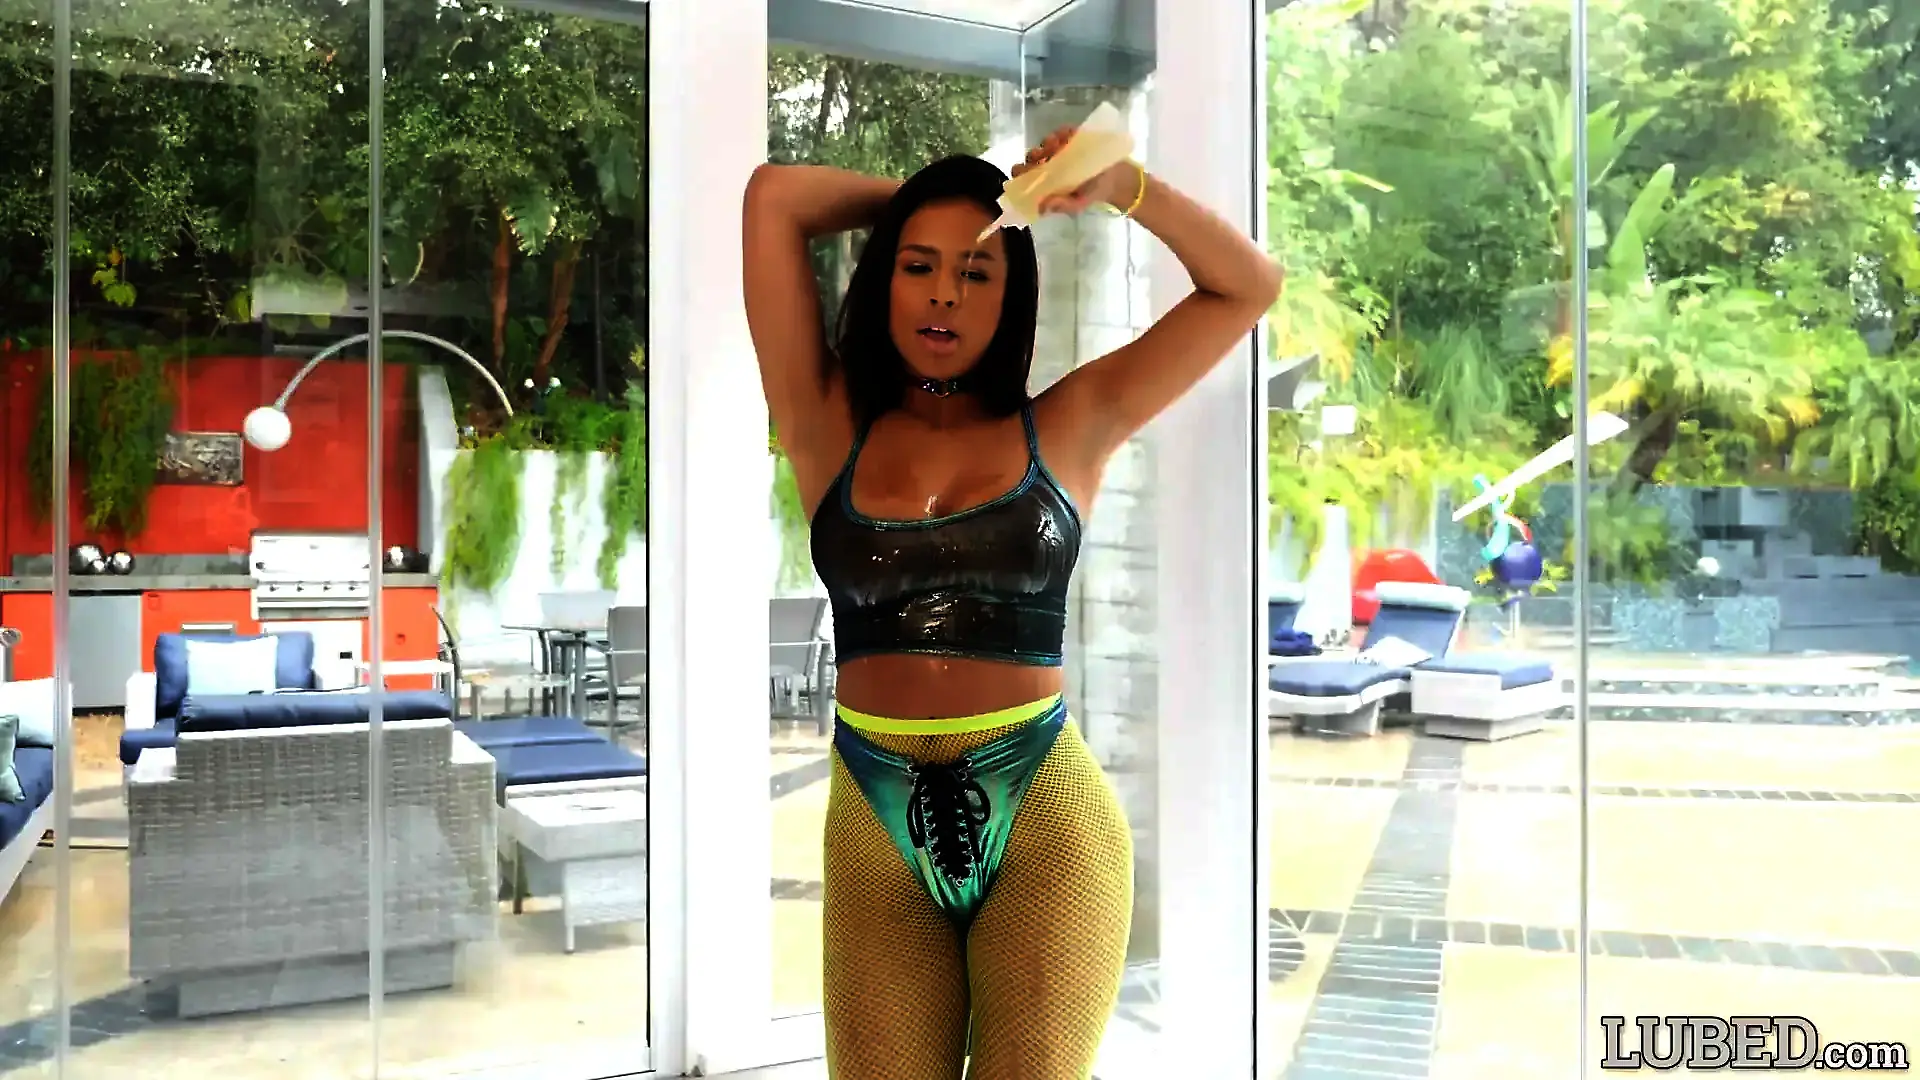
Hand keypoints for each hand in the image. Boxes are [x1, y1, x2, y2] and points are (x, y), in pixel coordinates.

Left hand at [1010, 125, 1138, 215]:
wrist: (1117, 179)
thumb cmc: (1094, 193)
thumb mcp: (1078, 204)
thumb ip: (1062, 205)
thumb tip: (1042, 206)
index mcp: (1047, 182)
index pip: (1026, 176)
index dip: (1020, 172)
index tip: (1022, 169)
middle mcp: (1050, 165)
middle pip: (1034, 157)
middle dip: (1033, 155)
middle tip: (1040, 156)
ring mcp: (1062, 150)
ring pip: (1046, 143)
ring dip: (1047, 143)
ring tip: (1055, 145)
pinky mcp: (1074, 139)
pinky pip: (1064, 132)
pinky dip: (1062, 132)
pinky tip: (1065, 136)